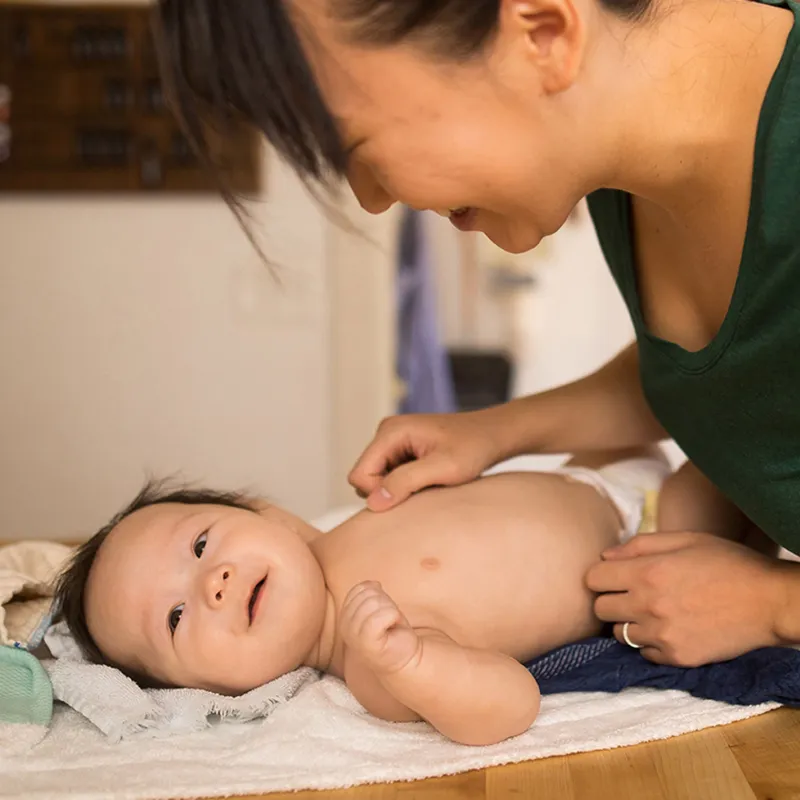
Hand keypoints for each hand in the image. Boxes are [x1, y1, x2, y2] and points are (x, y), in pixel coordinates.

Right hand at [340, 582, 420, 673]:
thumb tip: (374, 584)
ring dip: (391, 611)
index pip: (361, 589)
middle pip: (369, 594)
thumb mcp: (378, 606)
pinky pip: (383, 614)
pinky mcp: (367, 643)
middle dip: (386, 603)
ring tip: (391, 626)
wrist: (405, 659)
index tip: (383, 614)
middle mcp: (345, 626)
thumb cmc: (392, 632)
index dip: (379, 596)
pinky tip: (394, 628)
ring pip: (375, 602)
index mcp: (345, 616)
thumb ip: (370, 593)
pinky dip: (394, 616)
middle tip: (389, 621)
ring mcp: (354, 636)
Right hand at [349, 409, 506, 510]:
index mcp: (390, 431)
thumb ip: (406, 482)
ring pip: (377, 479)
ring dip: (398, 489)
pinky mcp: (401, 449)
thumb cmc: (473, 447)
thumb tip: (374, 502)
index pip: (359, 474)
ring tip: (428, 484)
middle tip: (423, 489)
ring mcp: (393, 441)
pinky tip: (428, 481)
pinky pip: (389, 475)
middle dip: (388, 491)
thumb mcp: (443, 468)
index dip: (378, 493)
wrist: (492, 435)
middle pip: (364, 477)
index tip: (411, 496)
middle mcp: (386, 433)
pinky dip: (405, 484)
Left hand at [586, 532, 786, 666]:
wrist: (769, 602)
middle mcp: (649, 605)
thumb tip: (605, 556)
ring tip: (654, 612)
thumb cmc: (727, 562)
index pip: (592, 579)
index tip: (615, 576)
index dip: (601, 576)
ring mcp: (662, 635)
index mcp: (647, 572)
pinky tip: (670, 629)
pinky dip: (650, 643)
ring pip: (619, 634)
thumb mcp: (684, 539)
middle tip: (632, 594)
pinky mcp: (677, 657)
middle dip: (611, 599)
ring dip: (629, 623)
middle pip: (600, 609)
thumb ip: (639, 545)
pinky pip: (644, 654)